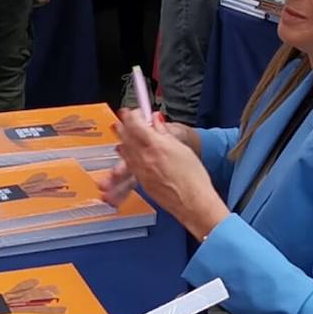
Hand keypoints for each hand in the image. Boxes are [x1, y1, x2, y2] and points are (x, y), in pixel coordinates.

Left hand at [114, 108, 229, 240]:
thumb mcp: (181, 148)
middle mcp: (145, 158)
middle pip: (127, 136)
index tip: (133, 111)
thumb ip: (165, 132)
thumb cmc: (194, 178)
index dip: (132, 115)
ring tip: (119, 131)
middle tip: (122, 117)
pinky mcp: (142, 182)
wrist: (193, 202)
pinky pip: (128, 164)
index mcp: (156, 146)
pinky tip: (123, 151)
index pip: (136, 124)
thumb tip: (156, 120)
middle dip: (124, 125)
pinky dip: (124, 154)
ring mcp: (141, 171)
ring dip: (122, 138)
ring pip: (124, 150)